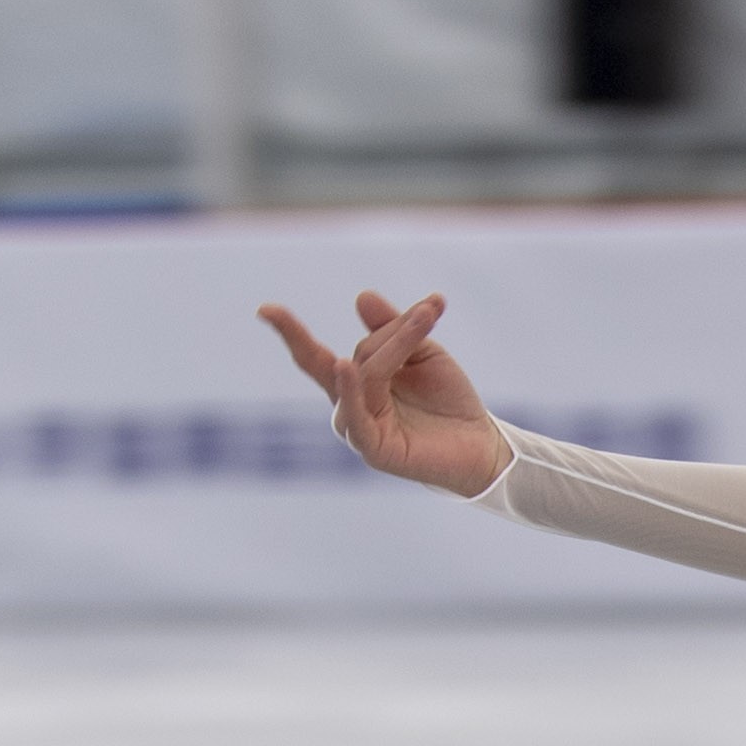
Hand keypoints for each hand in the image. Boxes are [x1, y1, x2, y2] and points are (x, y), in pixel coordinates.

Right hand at [259, 288, 512, 495]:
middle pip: (359, 355)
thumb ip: (394, 328)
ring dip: (396, 346)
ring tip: (424, 323)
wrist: (482, 444)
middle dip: (394, 332)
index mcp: (354, 384)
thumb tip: (361, 296)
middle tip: (429, 314)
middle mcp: (349, 405)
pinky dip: (351, 392)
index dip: (289, 333)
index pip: (315, 356)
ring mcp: (358, 428)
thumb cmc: (448, 400)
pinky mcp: (372, 450)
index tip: (264, 309)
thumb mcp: (422, 353)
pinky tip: (346, 367)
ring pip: (366, 375)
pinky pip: (356, 416)